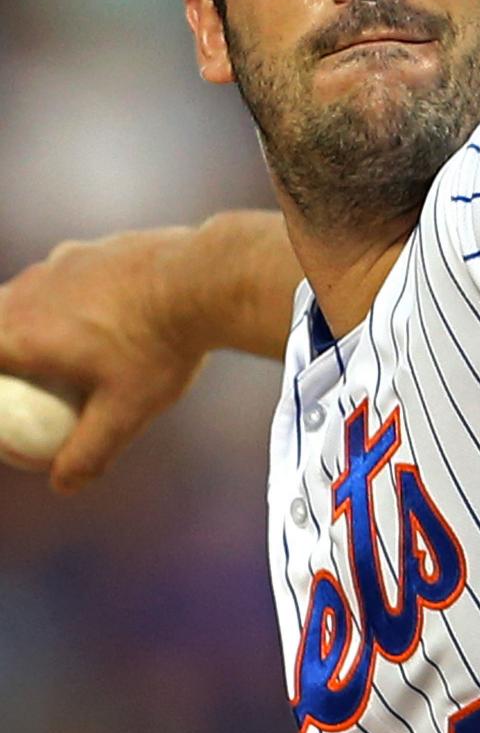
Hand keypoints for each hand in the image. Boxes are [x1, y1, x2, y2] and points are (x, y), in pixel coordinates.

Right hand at [0, 229, 207, 492]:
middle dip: (4, 345)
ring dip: (30, 314)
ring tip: (58, 344)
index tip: (9, 397)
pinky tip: (103, 313)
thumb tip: (64, 484)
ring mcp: (63, 262)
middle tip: (22, 373)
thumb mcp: (128, 410)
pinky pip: (67, 274)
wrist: (206, 279)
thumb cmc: (162, 346)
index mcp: (23, 331)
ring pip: (28, 289)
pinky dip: (70, 295)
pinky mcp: (94, 248)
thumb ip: (91, 450)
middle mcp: (34, 290)